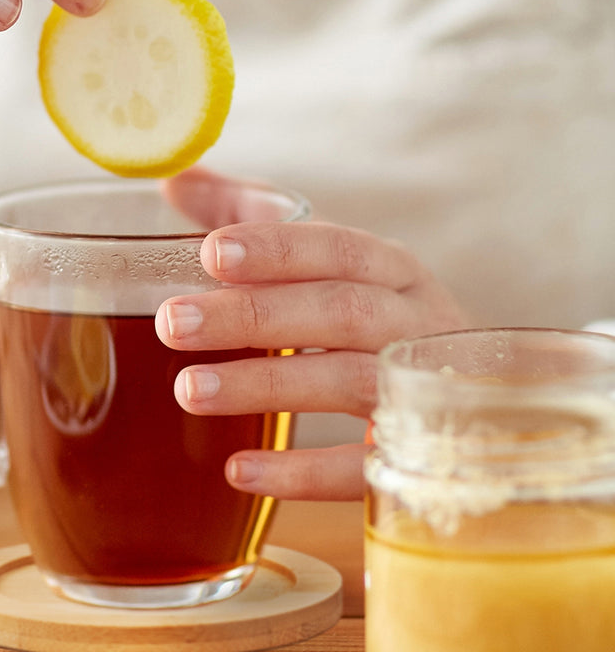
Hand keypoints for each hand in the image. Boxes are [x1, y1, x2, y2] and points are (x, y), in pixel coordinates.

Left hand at [154, 168, 469, 499]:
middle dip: (253, 316)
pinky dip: (302, 472)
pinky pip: (363, 469)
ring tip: (188, 390)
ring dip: (266, 386)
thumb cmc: (370, 313)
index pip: (338, 248)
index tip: (211, 252)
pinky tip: (237, 470)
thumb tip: (172, 179)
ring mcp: (422, 391)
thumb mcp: (320, 258)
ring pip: (350, 382)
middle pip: (340, 312)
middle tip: (172, 323)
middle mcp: (414, 323)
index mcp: (391, 269)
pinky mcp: (415, 458)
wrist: (480, 402)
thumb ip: (246, 215)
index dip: (277, 250)